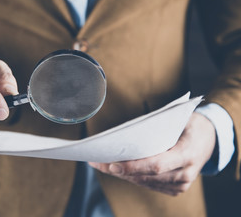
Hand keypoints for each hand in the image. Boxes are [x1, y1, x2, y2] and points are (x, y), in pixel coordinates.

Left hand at [89, 112, 215, 195]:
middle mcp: (184, 174)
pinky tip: (116, 169)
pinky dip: (132, 176)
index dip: (132, 166)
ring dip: (121, 174)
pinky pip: (149, 184)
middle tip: (97, 162)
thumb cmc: (189, 124)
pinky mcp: (175, 188)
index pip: (155, 164)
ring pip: (144, 182)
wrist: (210, 138)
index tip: (111, 164)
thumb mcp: (176, 119)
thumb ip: (155, 129)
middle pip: (146, 175)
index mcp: (187, 154)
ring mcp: (181, 184)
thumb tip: (125, 136)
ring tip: (101, 164)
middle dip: (118, 169)